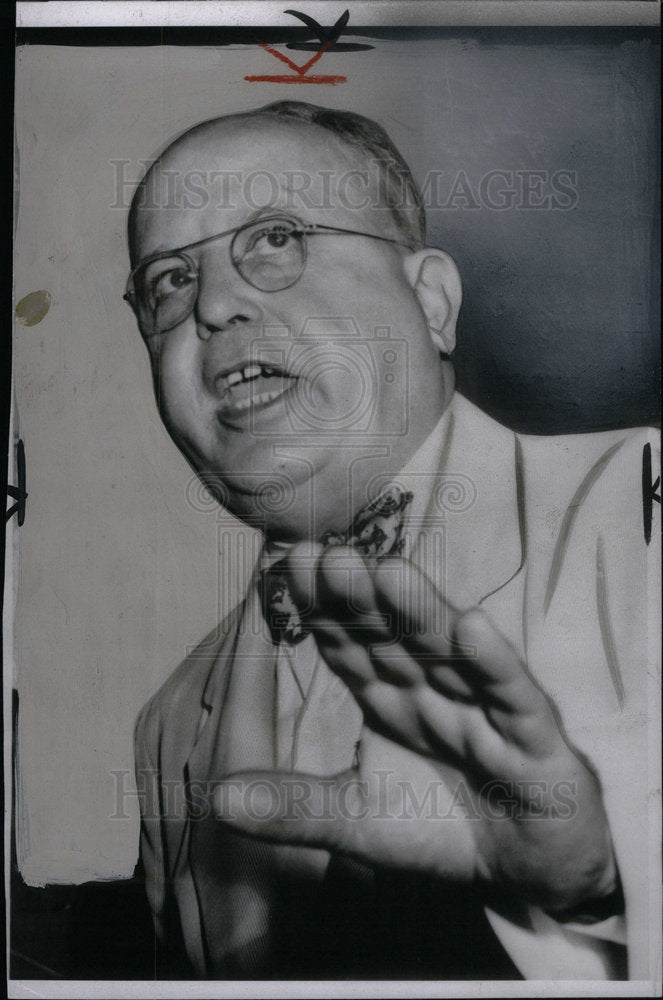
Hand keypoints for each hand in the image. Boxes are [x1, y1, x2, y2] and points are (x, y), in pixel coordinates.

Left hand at [214, 543, 616, 912]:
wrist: (529, 870)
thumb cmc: (443, 830)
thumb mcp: (357, 823)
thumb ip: (293, 806)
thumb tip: (213, 798)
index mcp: (389, 699)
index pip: (348, 645)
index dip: (320, 608)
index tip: (290, 566)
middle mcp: (432, 691)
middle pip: (393, 637)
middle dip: (361, 598)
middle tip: (328, 554)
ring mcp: (484, 710)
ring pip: (449, 653)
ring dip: (420, 614)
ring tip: (388, 571)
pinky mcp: (535, 740)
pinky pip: (513, 697)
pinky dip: (494, 665)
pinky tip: (472, 628)